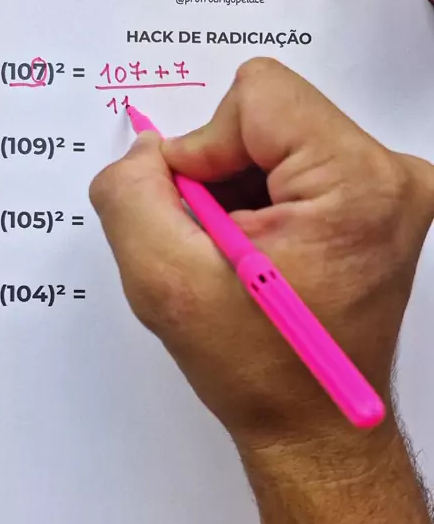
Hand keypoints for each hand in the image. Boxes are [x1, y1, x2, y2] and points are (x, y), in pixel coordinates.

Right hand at [90, 58, 432, 454]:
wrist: (314, 428)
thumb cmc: (260, 371)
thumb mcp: (165, 282)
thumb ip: (131, 193)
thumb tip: (148, 149)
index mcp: (358, 184)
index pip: (256, 96)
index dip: (204, 151)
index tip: (202, 219)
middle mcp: (392, 177)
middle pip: (269, 116)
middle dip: (223, 177)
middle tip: (222, 250)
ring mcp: (391, 191)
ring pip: (278, 141)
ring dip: (240, 194)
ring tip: (242, 260)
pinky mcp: (379, 204)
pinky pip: (297, 166)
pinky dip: (262, 203)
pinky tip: (260, 257)